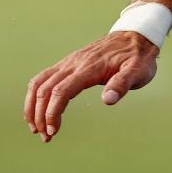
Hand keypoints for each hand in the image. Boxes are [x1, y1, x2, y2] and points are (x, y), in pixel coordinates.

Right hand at [24, 31, 158, 142]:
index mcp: (90, 68)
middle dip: (40, 116)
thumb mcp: (139, 70)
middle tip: (46, 136)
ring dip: (32, 106)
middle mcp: (74, 63)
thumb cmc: (138, 56)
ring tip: (35, 127)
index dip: (52, 113)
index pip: (61, 91)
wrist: (136, 35)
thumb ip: (123, 84)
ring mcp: (69, 62)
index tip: (53, 131)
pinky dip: (35, 95)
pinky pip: (43, 77)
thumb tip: (107, 100)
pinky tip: (38, 109)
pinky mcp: (68, 63)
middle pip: (45, 90)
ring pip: (38, 83)